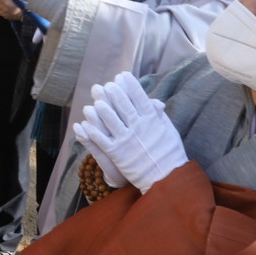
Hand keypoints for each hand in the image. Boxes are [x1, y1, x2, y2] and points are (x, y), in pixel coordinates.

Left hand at [71, 72, 187, 193]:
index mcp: (152, 121)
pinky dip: (94, 131)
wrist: (167, 178)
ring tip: (96, 102)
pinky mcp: (117, 154)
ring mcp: (127, 141)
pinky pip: (103, 140)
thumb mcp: (168, 131)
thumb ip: (158, 115)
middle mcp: (139, 128)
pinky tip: (86, 124)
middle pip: (124, 107)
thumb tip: (154, 101)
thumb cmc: (169, 152)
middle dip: (115, 94)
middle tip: (108, 85)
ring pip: (111, 121)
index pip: (140, 98)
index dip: (131, 86)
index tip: (123, 75)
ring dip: (102, 111)